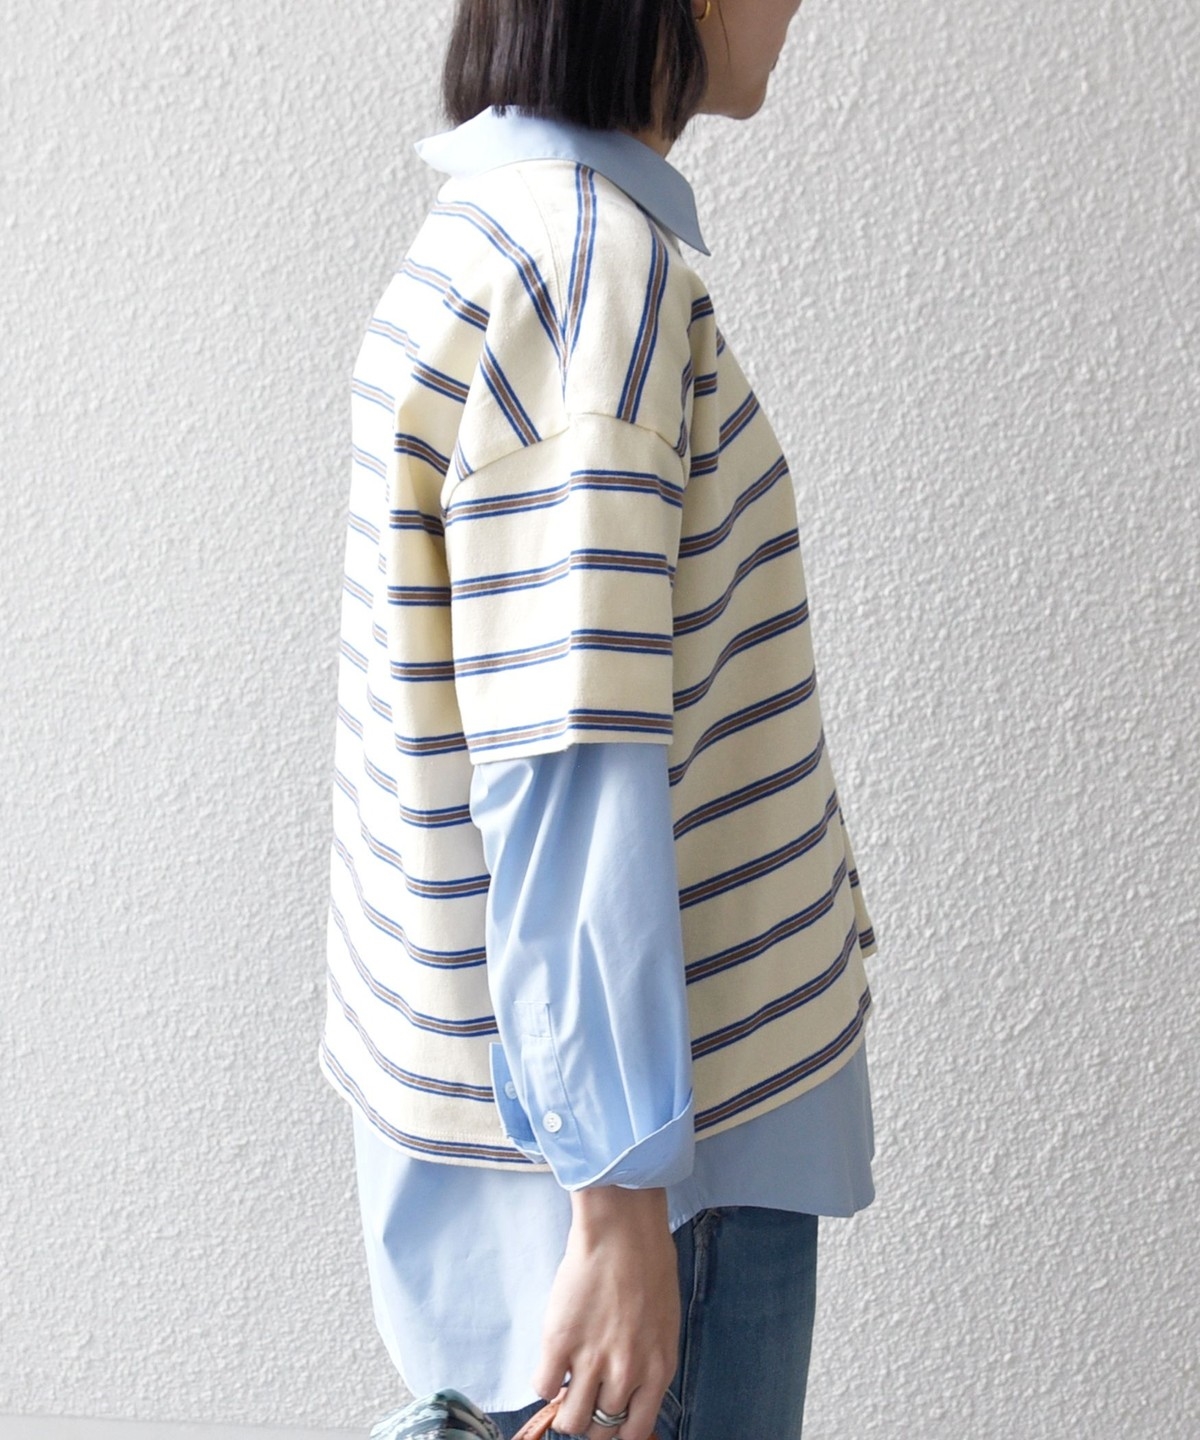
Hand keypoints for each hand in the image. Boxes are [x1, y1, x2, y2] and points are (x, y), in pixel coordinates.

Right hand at [531, 1185, 677, 1439]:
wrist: (622, 1230)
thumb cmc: (648, 1266)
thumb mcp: (662, 1324)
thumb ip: (648, 1362)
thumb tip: (628, 1390)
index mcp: (658, 1370)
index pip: (634, 1432)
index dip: (615, 1430)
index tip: (605, 1416)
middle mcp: (626, 1374)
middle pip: (600, 1431)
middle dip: (590, 1418)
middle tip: (583, 1396)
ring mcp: (592, 1360)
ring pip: (570, 1420)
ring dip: (565, 1405)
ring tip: (567, 1381)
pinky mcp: (559, 1342)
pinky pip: (543, 1387)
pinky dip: (545, 1379)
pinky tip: (553, 1359)